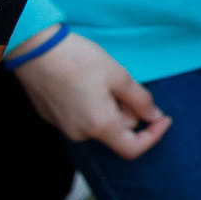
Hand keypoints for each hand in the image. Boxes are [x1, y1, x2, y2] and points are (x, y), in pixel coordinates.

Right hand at [15, 32, 169, 159]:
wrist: (35, 50)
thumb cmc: (79, 60)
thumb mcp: (119, 76)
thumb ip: (141, 100)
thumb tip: (154, 116)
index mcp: (100, 126)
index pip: (132, 149)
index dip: (153, 136)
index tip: (164, 118)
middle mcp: (81, 134)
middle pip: (118, 130)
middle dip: (128, 110)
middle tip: (122, 82)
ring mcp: (64, 127)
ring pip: (101, 122)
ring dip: (110, 106)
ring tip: (101, 78)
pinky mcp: (53, 117)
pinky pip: (83, 117)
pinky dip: (93, 104)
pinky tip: (85, 82)